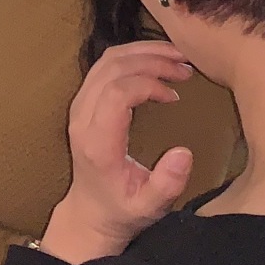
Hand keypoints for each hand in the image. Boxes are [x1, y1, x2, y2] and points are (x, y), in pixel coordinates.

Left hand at [42, 42, 196, 264]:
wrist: (90, 212)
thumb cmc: (122, 209)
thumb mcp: (149, 207)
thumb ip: (167, 184)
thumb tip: (184, 153)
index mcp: (98, 142)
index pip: (116, 92)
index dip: (148, 84)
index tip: (174, 94)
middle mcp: (82, 118)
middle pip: (111, 68)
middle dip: (151, 60)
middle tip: (184, 66)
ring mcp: (79, 107)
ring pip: (106, 61)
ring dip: (143, 52)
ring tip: (177, 57)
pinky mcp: (84, 101)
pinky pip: (104, 65)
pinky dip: (133, 56)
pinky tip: (158, 60)